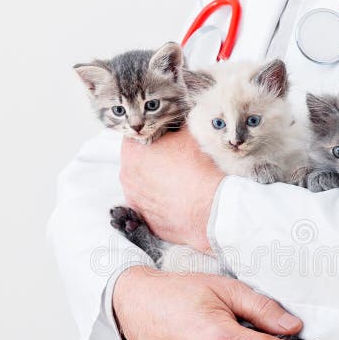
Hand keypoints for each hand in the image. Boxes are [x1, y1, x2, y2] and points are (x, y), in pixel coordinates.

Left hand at [120, 129, 223, 252]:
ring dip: (156, 182)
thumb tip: (179, 119)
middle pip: (138, 162)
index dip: (153, 135)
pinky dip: (161, 203)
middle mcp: (127, 177)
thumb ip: (178, 123)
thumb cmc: (199, 168)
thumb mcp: (190, 133)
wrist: (211, 207)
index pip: (137, 137)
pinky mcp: (145, 221)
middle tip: (175, 160)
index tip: (167, 139)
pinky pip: (150, 208)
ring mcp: (134, 201)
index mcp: (132, 152)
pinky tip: (177, 199)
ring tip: (179, 181)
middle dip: (153, 159)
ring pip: (143, 186)